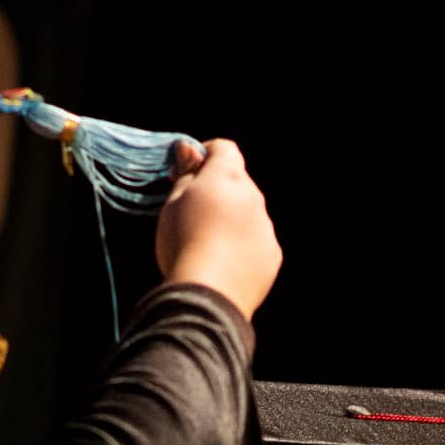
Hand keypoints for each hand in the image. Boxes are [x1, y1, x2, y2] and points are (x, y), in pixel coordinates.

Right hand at [155, 139, 281, 320]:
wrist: (207, 295)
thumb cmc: (182, 242)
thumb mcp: (173, 203)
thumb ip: (186, 174)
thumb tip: (189, 149)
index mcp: (228, 178)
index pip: (224, 149)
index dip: (204, 154)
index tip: (186, 171)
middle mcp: (254, 198)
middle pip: (237, 183)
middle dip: (217, 190)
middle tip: (190, 213)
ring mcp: (266, 228)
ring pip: (248, 215)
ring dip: (231, 220)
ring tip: (206, 246)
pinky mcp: (272, 256)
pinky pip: (256, 242)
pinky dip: (242, 247)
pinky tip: (223, 265)